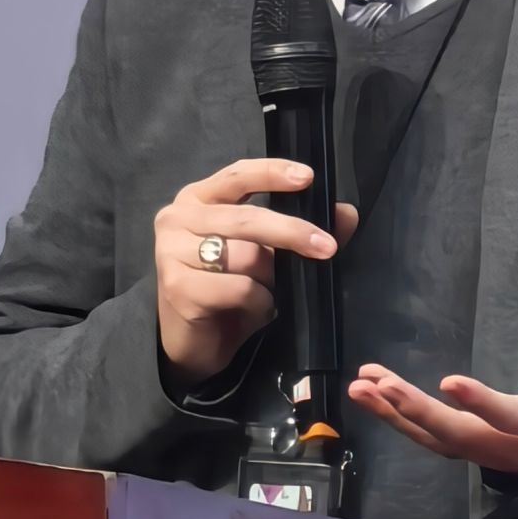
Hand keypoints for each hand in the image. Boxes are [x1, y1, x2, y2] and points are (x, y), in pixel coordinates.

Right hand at [155, 157, 359, 381]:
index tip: (308, 177)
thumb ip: (301, 233)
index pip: (237, 175)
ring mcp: (171, 251)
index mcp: (198, 200)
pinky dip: (258, 301)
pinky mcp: (177, 285)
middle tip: (326, 248)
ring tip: (270, 292)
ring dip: (270, 278)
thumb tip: (346, 213)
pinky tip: (254, 310)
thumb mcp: (266, 259)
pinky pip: (239, 287)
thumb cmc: (226, 295)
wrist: (191, 345)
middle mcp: (178, 218)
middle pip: (247, 218)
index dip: (272, 173)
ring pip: (246, 255)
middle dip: (293, 232)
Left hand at [347, 250, 517, 472]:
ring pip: (432, 439)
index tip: (449, 382)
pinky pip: (423, 437)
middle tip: (382, 384)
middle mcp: (507, 448)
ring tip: (360, 386)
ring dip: (393, 414)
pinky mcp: (460, 451)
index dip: (481, 402)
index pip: (511, 416)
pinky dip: (394, 417)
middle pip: (458, 434)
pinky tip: (369, 392)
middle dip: (418, 410)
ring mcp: (480, 454)